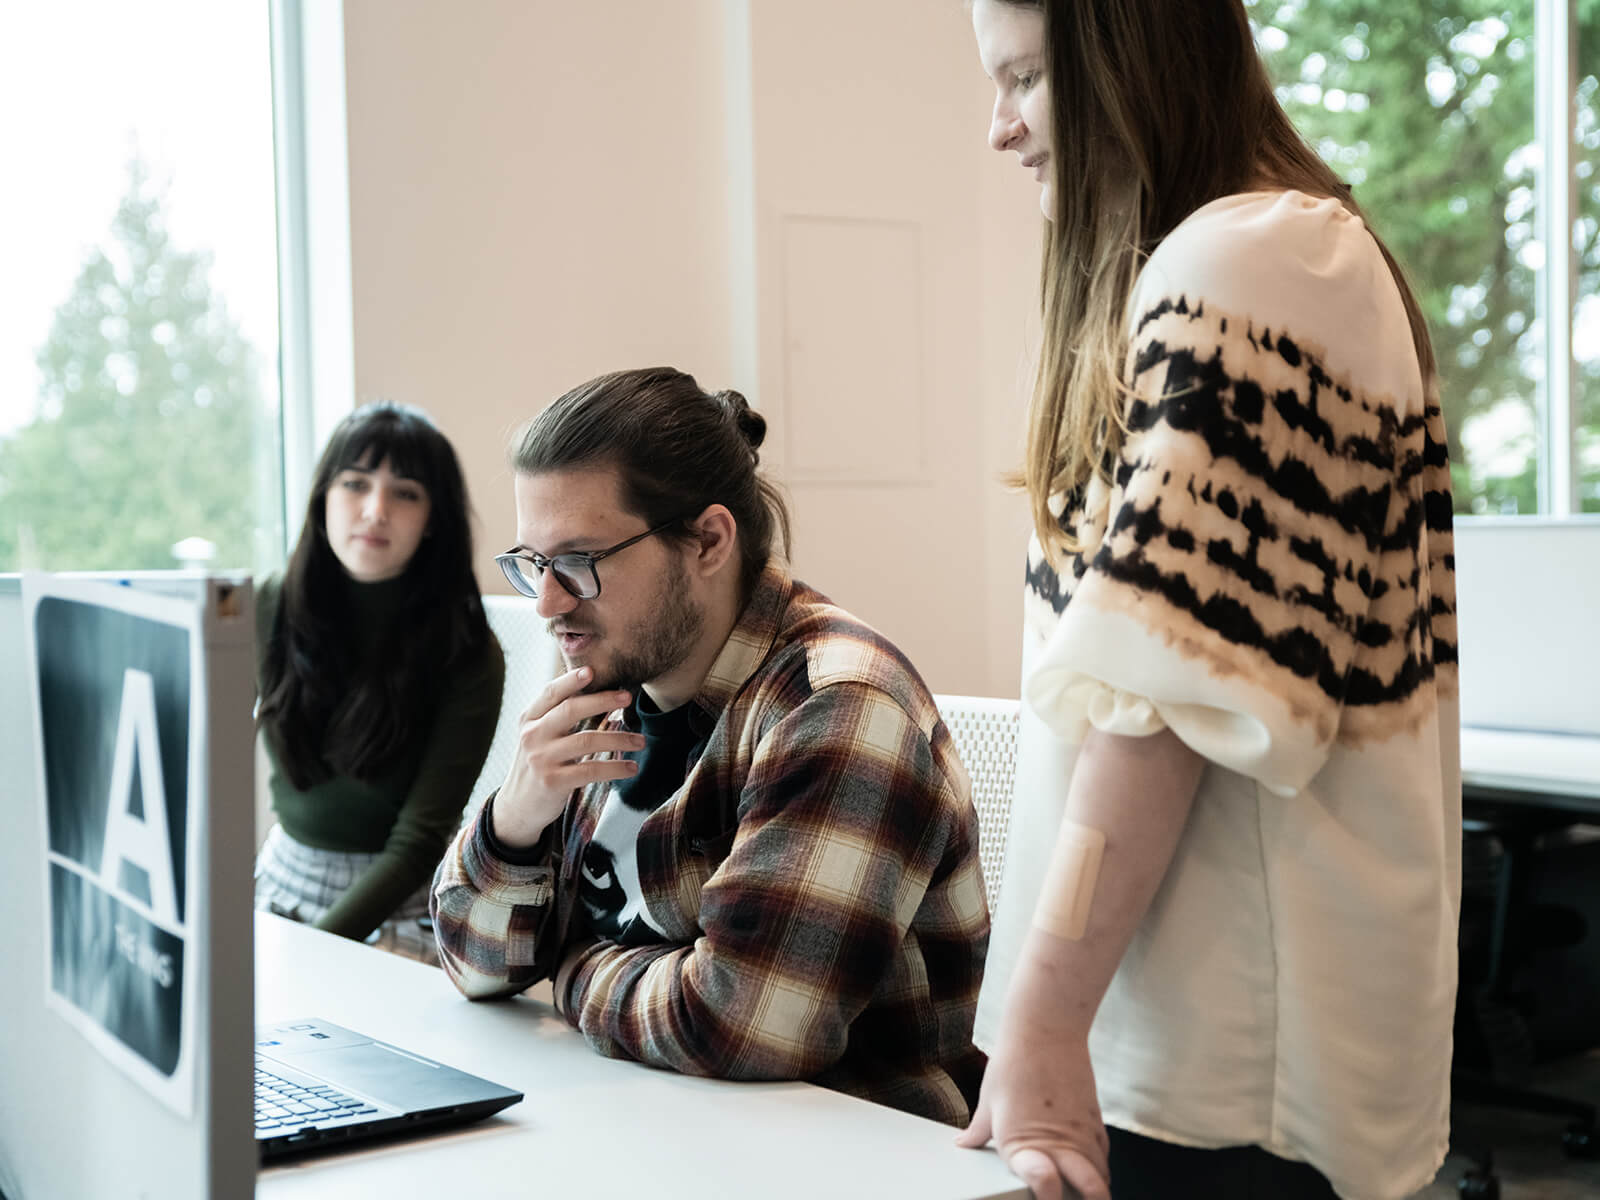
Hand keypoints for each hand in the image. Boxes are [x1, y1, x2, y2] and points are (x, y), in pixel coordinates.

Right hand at [490, 666, 644, 847]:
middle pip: (570, 710)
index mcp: (529, 719)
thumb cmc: (537, 764)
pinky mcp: (553, 782)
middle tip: (628, 697)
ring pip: (587, 740)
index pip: (550, 692)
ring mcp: (541, 759)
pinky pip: (591, 770)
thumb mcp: (537, 735)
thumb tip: (592, 688)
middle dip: (602, 700)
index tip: (593, 670)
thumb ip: (556, 715)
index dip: (571, 680)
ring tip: (641, 740)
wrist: (517, 806)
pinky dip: (616, 768)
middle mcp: (532, 735)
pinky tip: (631, 768)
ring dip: (619, 739)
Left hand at [956, 1024, 1109, 1199]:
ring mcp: (1081, 1133)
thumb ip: (979, 1131)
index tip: (1046, 1199)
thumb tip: (963, 1143)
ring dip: (1095, 1189)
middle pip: (1092, 1191)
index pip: (1045, 1186)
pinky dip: (1099, 1166)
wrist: (1045, 1030)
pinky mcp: (1095, 1119)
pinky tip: (1091, 1168)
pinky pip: (1103, 1154)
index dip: (1049, 1198)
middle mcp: (1058, 1143)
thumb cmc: (1013, 1063)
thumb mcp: (989, 1101)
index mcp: (1023, 1144)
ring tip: (1085, 1194)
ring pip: (1101, 1176)